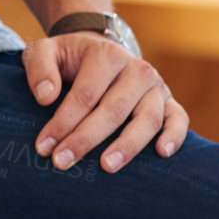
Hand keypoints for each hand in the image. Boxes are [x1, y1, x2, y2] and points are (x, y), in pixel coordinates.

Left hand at [22, 32, 188, 172]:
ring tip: (106, 167)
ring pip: (147, 118)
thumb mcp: (45, 51)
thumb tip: (45, 97)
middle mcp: (136, 69)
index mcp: (107, 54)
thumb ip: (39, 67)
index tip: (44, 147)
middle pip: (113, 110)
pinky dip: (174, 136)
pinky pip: (178, 119)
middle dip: (85, 139)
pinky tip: (162, 153)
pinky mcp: (169, 101)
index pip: (85, 94)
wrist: (99, 51)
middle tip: (62, 162)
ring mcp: (156, 86)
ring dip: (127, 145)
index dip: (63, 122)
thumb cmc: (69, 58)